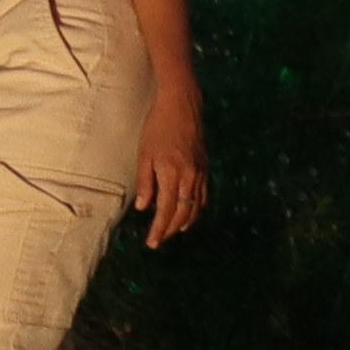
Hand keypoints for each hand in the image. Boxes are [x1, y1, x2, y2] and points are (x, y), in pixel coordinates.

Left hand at [134, 68, 208, 247]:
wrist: (182, 106)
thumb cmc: (157, 127)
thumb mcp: (144, 153)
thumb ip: (144, 182)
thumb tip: (143, 207)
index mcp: (172, 174)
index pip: (166, 211)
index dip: (159, 229)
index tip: (152, 243)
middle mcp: (190, 178)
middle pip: (183, 213)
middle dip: (171, 230)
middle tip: (159, 240)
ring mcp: (201, 174)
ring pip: (195, 208)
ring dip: (184, 223)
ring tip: (172, 231)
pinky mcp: (206, 168)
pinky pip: (203, 196)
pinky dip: (196, 209)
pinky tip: (189, 213)